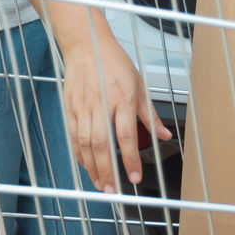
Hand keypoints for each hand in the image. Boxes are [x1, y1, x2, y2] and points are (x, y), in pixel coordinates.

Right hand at [60, 22, 171, 192]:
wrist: (87, 45)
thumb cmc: (114, 63)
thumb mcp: (139, 85)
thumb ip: (150, 114)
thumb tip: (164, 135)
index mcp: (122, 98)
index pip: (126, 136)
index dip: (130, 160)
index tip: (135, 177)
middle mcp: (102, 104)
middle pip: (102, 144)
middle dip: (107, 170)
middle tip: (113, 189)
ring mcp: (83, 106)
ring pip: (85, 143)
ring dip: (92, 167)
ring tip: (100, 183)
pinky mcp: (70, 107)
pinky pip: (74, 136)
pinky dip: (79, 154)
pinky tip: (86, 165)